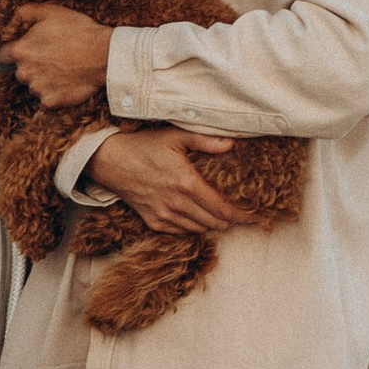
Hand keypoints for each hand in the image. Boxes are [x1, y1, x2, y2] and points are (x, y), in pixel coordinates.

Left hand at [3, 5, 113, 110]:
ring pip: (34, 84)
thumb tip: (10, 24)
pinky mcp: (51, 101)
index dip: (14, 50)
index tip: (27, 49)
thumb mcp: (50, 12)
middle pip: (21, 70)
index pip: (3, 55)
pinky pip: (47, 98)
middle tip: (52, 56)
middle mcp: (25, 72)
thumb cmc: (79, 31)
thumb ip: (24, 13)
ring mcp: (38, 89)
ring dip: (43, 78)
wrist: (105, 55)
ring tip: (63, 68)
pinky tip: (68, 81)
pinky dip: (55, 92)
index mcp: (21, 51)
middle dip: (31, 64)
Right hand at [89, 128, 249, 232]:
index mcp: (187, 184)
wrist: (110, 161)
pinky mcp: (153, 221)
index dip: (243, 216)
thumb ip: (205, 141)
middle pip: (215, 223)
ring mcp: (164, 215)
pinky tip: (199, 218)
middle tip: (245, 215)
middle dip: (233, 221)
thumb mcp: (175, 137)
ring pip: (200, 229)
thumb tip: (231, 144)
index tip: (258, 216)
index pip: (223, 209)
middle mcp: (177, 204)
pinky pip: (182, 231)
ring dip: (214, 225)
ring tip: (224, 217)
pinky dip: (194, 227)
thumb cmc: (143, 146)